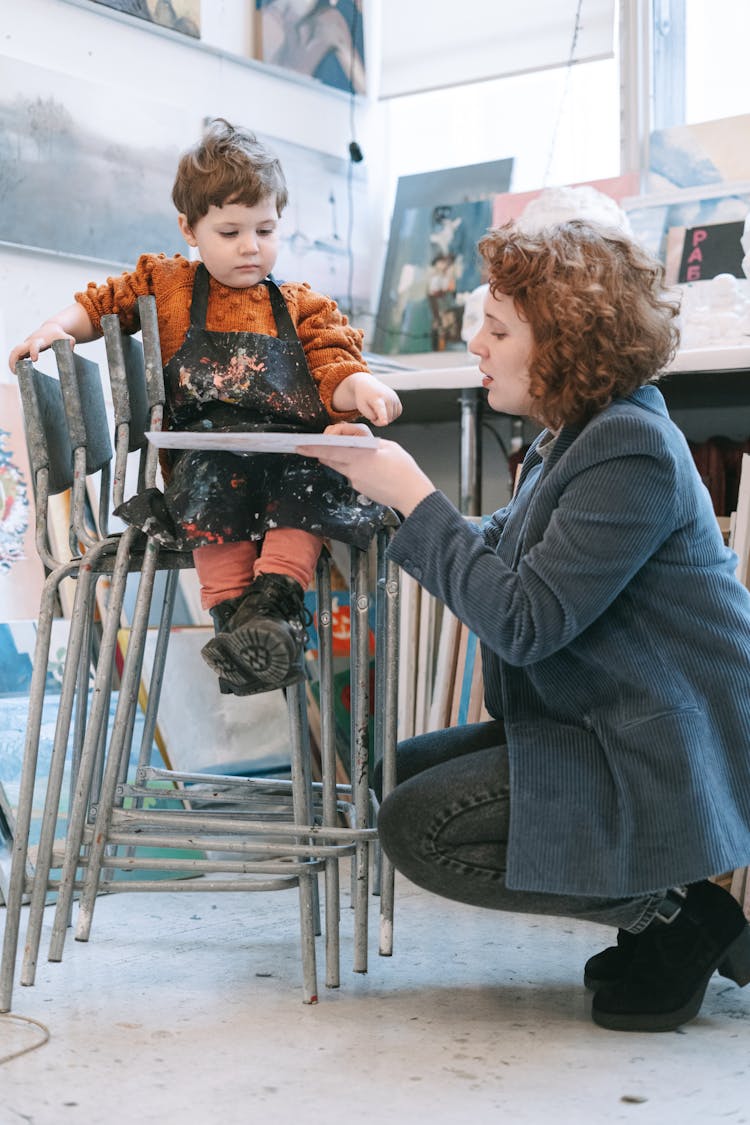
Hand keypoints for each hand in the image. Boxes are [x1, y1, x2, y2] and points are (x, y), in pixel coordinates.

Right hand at [8, 323, 75, 372]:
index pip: (34, 345)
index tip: (34, 360)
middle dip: (15, 358)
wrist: (51, 329)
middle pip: (18, 348)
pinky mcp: (26, 348)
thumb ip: (70, 342)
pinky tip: (16, 371)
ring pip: (15, 352)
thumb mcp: (66, 337)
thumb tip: (71, 349)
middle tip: (15, 371)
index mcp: (40, 340)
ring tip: (14, 372)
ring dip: (12, 361)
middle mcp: (30, 342)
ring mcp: (27, 345)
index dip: (33, 351)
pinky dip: (14, 362)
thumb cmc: (59, 335)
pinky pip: (16, 354)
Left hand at [297, 422, 434, 514]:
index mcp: (361, 456)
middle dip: (320, 452)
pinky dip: (351, 467)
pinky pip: (350, 474)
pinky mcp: (360, 489)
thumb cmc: (404, 470)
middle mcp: (354, 470)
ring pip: (339, 466)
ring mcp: (356, 481)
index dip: (314, 448)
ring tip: (342, 452)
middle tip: (308, 447)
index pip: (331, 450)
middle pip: (330, 459)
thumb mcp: (388, 446)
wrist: (412, 495)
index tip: (300, 445)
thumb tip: (358, 441)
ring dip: (336, 459)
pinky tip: (365, 467)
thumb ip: (369, 442)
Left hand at [332, 372, 402, 425]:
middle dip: (379, 422)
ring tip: (376, 412)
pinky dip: (391, 415)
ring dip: (385, 418)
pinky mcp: (397, 400)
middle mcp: (388, 397)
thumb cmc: (363, 397)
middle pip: (387, 418)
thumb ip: (370, 415)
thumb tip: (383, 420)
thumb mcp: (361, 406)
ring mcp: (394, 398)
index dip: (383, 417)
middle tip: (371, 417)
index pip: (380, 409)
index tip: (385, 423)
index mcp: (376, 398)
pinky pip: (397, 413)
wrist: (368, 384)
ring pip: (392, 417)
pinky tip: (384, 411)